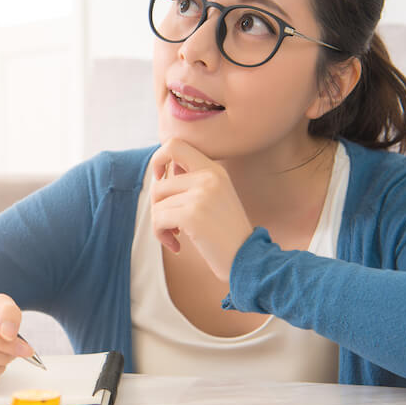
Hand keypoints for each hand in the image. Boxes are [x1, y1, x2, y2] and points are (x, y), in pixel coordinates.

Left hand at [149, 138, 253, 281]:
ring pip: (157, 205)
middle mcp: (209, 177)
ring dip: (161, 226)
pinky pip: (158, 219)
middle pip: (159, 185)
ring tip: (176, 236)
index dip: (159, 159)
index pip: (175, 145)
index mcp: (214, 170)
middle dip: (158, 208)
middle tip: (171, 223)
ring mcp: (201, 195)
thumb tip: (162, 173)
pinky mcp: (192, 215)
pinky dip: (161, 235)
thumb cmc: (227, 233)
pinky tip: (176, 245)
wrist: (248, 259)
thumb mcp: (216, 197)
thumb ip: (193, 181)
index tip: (161, 180)